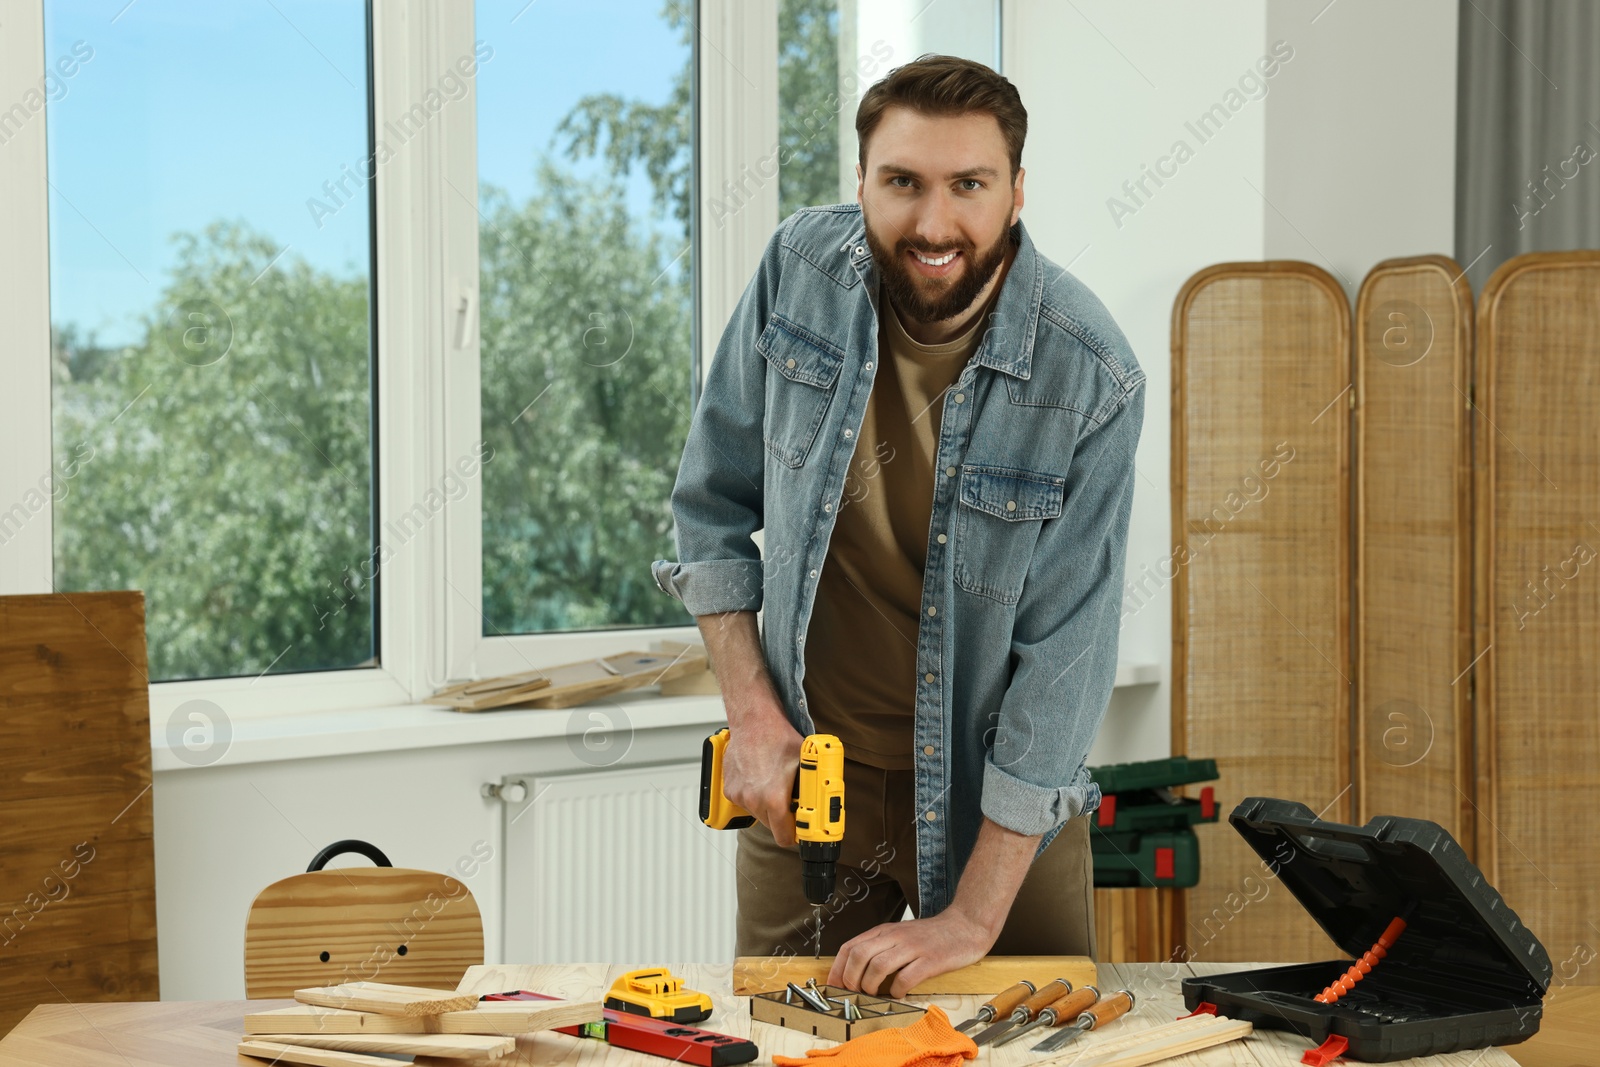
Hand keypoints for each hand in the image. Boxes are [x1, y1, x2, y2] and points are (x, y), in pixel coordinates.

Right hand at [722, 701, 803, 847]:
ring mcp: (739, 796)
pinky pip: (746, 802)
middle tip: (790, 800)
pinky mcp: (729, 790)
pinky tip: (760, 778)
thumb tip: (821, 804)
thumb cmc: (778, 737)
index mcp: (773, 798)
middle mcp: (753, 800)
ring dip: (767, 805)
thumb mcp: (805, 764)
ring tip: (773, 783)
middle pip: (772, 826)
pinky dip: (754, 795)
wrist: (753, 721)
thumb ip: (811, 788)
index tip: (800, 828)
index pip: (783, 837)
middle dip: (782, 817)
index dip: (794, 835)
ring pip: (758, 813)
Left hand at [826, 905, 995, 997]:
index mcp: (885, 931)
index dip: (838, 969)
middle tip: (854, 993)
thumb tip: (855, 973)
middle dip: (850, 979)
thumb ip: (880, 948)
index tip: (834, 986)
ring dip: (870, 985)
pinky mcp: (930, 960)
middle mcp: (896, 937)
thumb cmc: (931, 936)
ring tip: (874, 994)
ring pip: (878, 966)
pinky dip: (897, 990)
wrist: (964, 926)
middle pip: (859, 955)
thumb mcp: (899, 935)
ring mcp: (913, 948)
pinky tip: (899, 993)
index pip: (850, 947)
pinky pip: (906, 978)